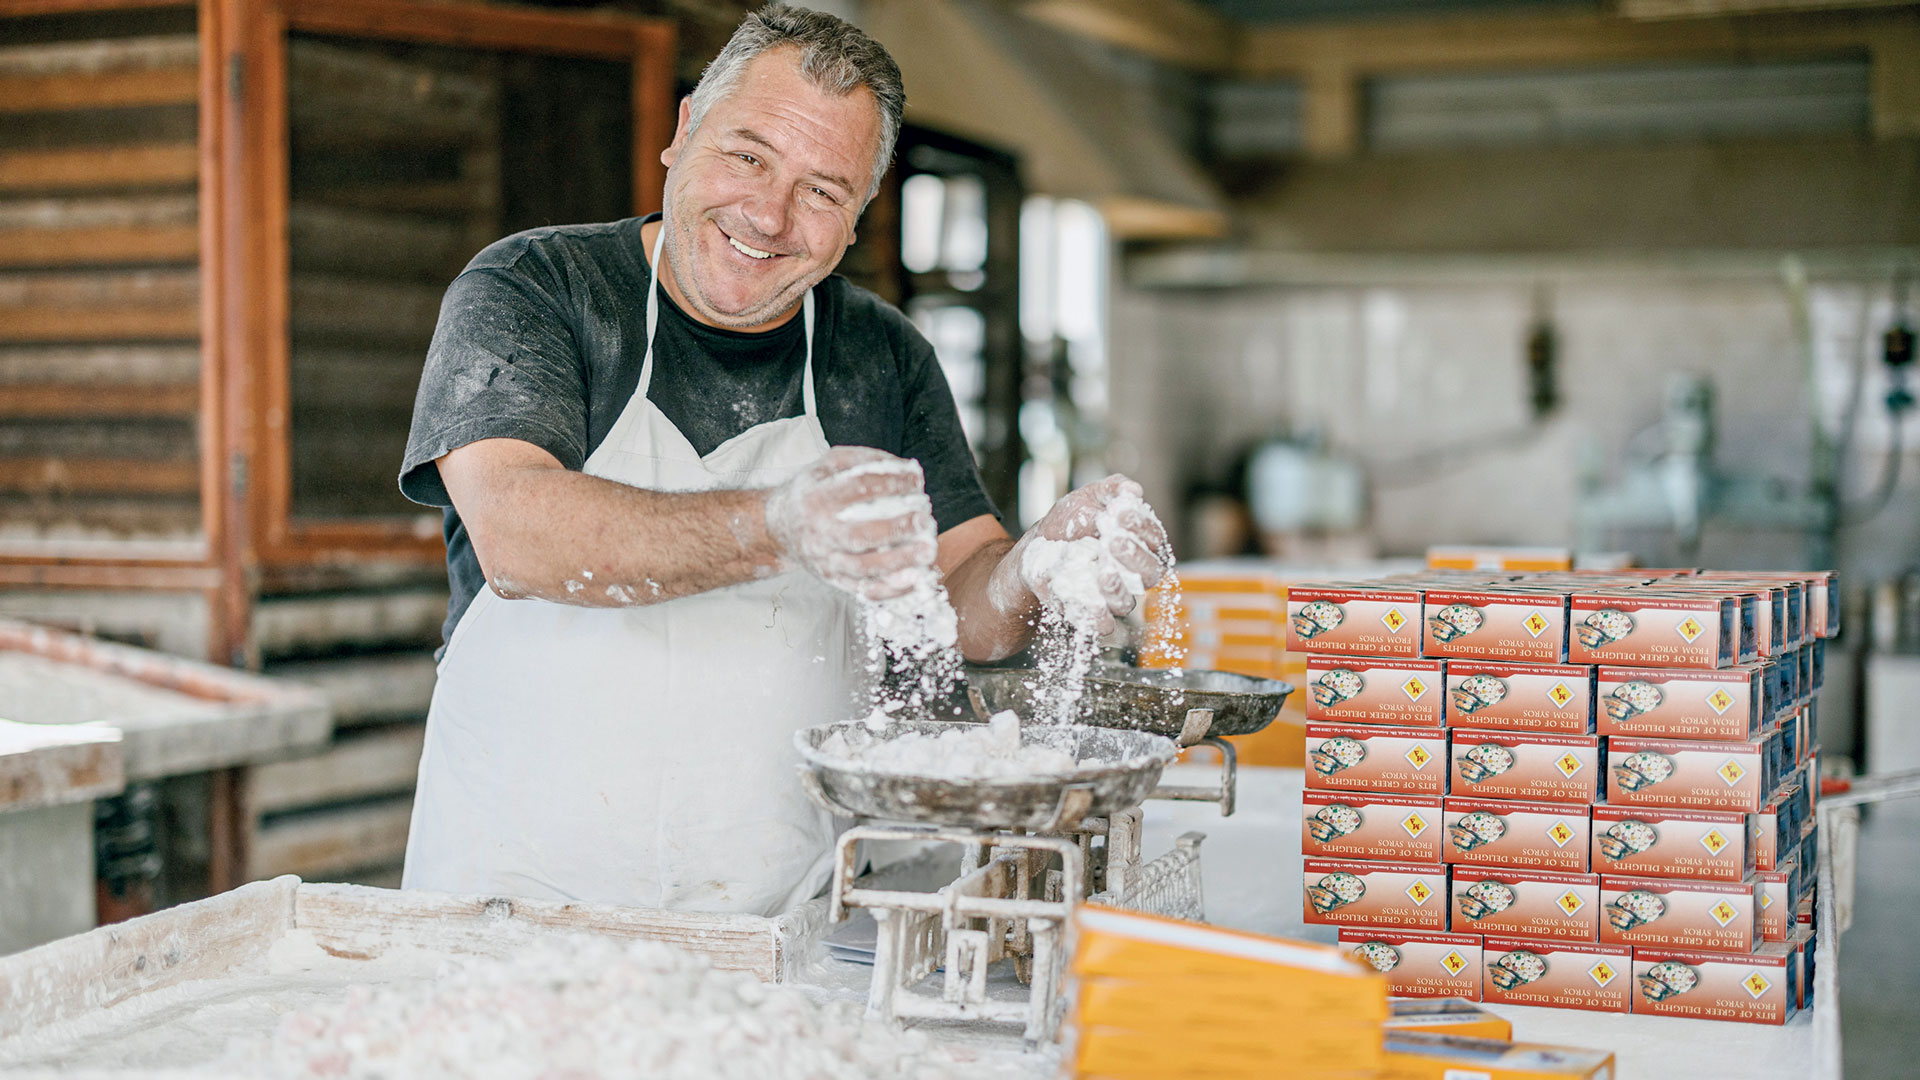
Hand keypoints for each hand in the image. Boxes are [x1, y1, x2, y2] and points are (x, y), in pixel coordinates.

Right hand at [763, 447, 937, 599]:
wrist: (778, 527)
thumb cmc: (811, 492)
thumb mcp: (827, 465)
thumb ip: (863, 459)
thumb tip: (905, 467)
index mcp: (817, 497)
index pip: (857, 488)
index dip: (890, 483)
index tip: (917, 481)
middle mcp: (819, 531)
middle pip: (860, 534)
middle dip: (896, 528)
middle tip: (924, 521)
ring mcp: (825, 559)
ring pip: (863, 567)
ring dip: (898, 562)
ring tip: (927, 554)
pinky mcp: (833, 579)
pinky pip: (862, 591)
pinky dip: (889, 590)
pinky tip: (913, 581)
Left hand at [1009, 475, 1169, 632]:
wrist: (1035, 550)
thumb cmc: (1068, 524)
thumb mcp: (1087, 498)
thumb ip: (1111, 489)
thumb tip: (1133, 490)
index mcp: (1140, 545)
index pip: (1154, 539)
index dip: (1142, 527)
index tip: (1121, 513)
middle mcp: (1132, 575)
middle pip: (1150, 573)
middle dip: (1135, 556)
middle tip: (1114, 539)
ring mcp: (1113, 597)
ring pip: (1128, 602)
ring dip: (1117, 586)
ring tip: (1102, 569)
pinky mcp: (1092, 615)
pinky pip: (1104, 625)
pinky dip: (1098, 615)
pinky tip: (1090, 598)